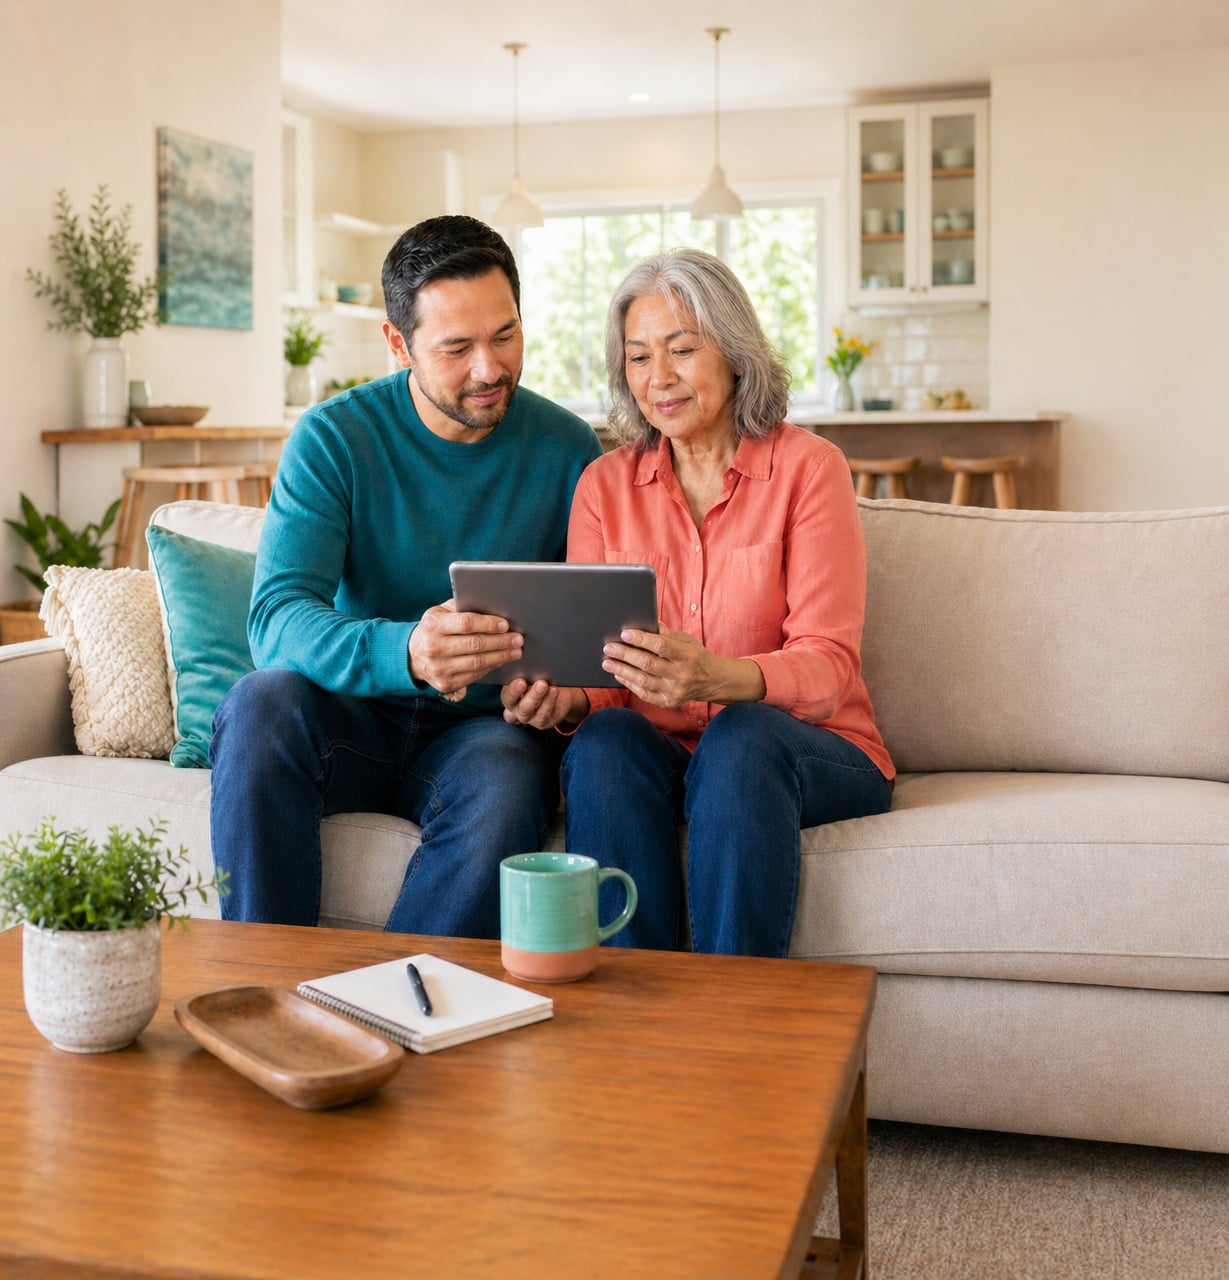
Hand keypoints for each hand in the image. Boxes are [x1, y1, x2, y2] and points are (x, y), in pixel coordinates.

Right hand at [409, 600, 523, 699]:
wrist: (413, 656)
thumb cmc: (434, 629)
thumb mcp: (440, 613)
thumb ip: (461, 608)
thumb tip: (492, 605)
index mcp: (433, 625)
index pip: (466, 623)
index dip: (488, 624)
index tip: (505, 624)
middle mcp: (434, 648)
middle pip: (475, 644)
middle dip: (500, 641)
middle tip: (518, 638)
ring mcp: (439, 668)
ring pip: (477, 662)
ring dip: (501, 656)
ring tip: (516, 651)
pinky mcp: (446, 683)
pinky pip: (474, 675)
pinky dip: (491, 667)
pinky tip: (502, 660)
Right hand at [500, 678, 586, 728]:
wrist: (554, 690)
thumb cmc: (535, 681)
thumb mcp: (527, 677)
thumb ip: (523, 675)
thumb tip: (526, 667)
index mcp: (511, 700)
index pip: (508, 697)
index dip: (513, 691)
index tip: (521, 681)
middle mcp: (520, 711)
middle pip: (524, 708)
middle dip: (533, 696)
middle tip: (540, 683)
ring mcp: (534, 719)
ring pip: (539, 713)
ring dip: (546, 699)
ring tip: (551, 686)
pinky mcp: (548, 721)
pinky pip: (551, 714)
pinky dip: (553, 701)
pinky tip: (555, 691)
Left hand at [602, 627, 764, 707]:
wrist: (713, 681)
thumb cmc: (696, 657)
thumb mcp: (688, 641)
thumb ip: (668, 634)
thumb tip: (650, 623)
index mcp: (688, 656)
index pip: (662, 646)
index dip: (642, 639)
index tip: (625, 633)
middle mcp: (682, 675)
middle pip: (649, 664)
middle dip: (626, 655)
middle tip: (609, 647)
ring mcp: (675, 691)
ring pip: (644, 680)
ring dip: (622, 670)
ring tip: (607, 662)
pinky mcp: (669, 702)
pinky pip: (645, 694)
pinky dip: (630, 684)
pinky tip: (619, 675)